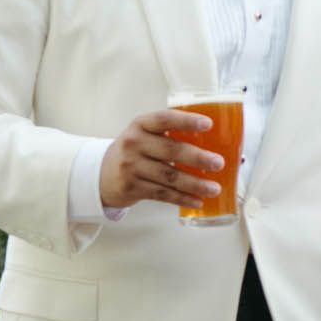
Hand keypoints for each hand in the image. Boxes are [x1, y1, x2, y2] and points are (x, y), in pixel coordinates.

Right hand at [99, 109, 223, 209]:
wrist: (103, 174)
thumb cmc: (135, 151)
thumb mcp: (145, 134)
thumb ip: (169, 134)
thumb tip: (213, 141)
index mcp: (141, 125)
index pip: (164, 119)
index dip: (186, 120)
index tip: (208, 124)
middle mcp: (134, 143)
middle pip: (171, 150)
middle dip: (198, 158)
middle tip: (218, 163)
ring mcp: (131, 167)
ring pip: (169, 176)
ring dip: (194, 184)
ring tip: (214, 188)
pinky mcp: (132, 187)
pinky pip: (162, 194)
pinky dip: (182, 199)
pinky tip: (197, 201)